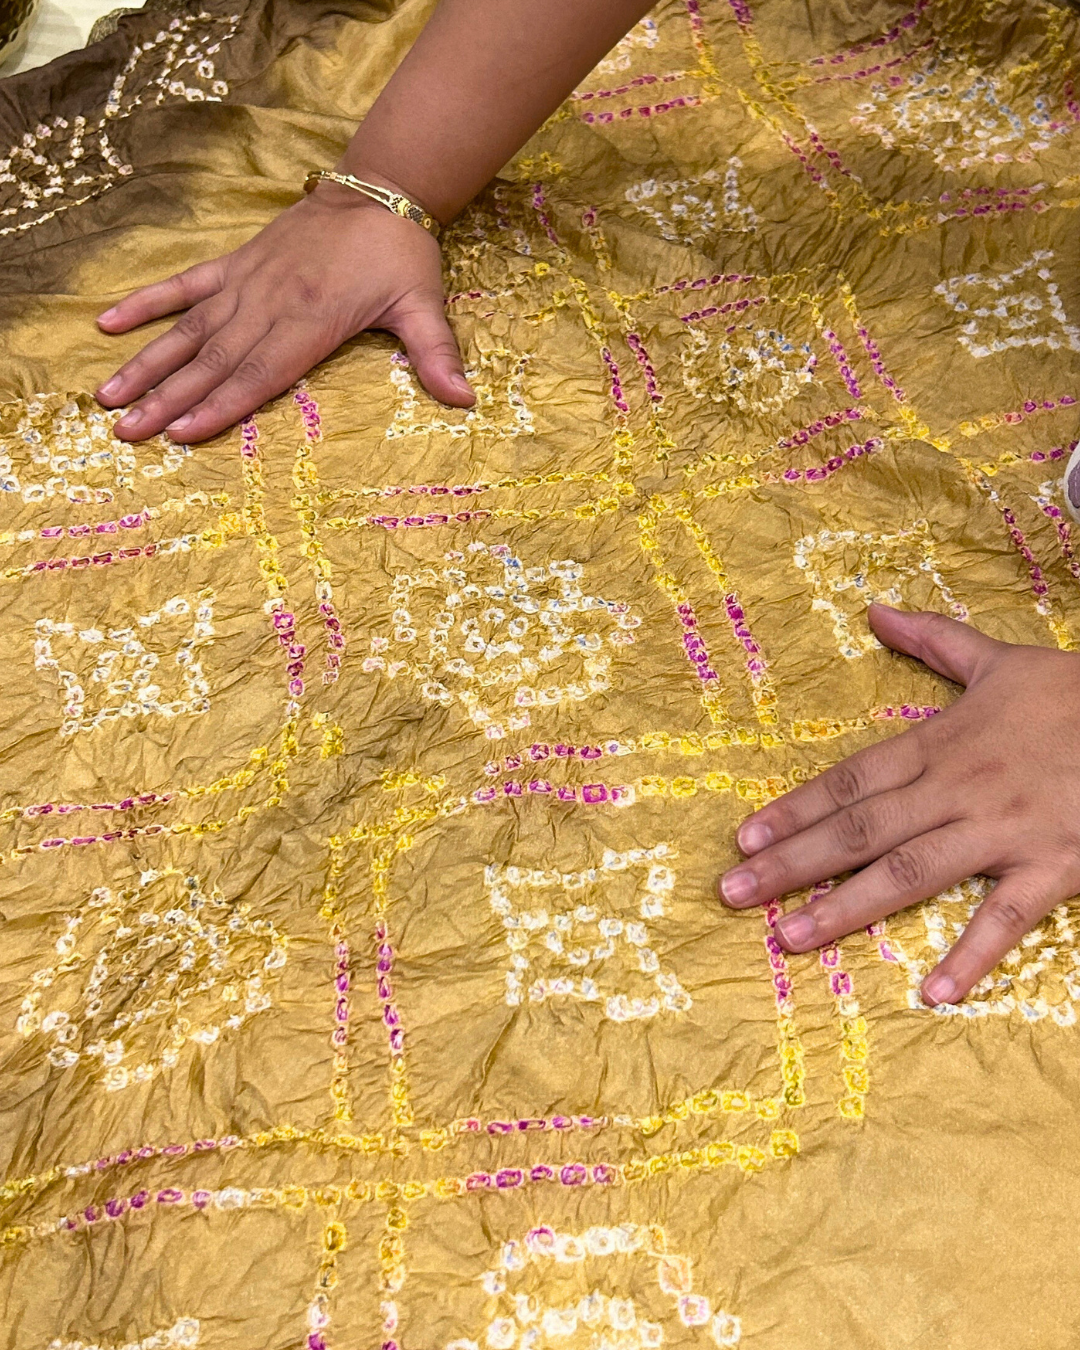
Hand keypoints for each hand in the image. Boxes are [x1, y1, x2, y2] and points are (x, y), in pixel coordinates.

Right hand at [94, 182, 473, 441]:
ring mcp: (246, 282)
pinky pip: (183, 285)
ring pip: (188, 329)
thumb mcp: (424, 306)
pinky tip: (107, 323)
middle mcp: (269, 303)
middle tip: (125, 432)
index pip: (258, 373)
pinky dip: (146, 303)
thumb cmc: (401, 255)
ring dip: (147, 364)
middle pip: (211, 360)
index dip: (219, 405)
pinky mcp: (236, 263)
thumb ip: (437, 356)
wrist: (380, 187)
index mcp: (310, 321)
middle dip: (167, 399)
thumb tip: (466, 401)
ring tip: (108, 396)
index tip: (180, 433)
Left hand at [720, 605, 1079, 1006]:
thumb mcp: (1000, 660)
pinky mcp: (1053, 865)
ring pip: (911, 871)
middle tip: (732, 893)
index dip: (794, 809)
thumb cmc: (1076, 696)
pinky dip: (971, 954)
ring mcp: (1003, 830)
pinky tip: (932, 993)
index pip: (851, 779)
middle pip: (860, 829)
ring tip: (790, 936)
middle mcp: (958, 788)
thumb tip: (874, 610)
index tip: (744, 838)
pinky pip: (1005, 917)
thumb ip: (933, 640)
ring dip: (847, 906)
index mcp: (941, 743)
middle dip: (792, 863)